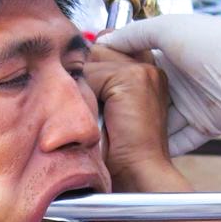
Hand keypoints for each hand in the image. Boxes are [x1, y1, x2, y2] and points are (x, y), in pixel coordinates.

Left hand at [84, 45, 172, 189]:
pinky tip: (97, 118)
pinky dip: (86, 96)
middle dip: (85, 72)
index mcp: (147, 73)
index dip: (90, 66)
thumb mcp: (109, 111)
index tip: (82, 88)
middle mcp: (149, 66)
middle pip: (98, 48)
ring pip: (93, 60)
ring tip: (91, 114)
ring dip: (84, 85)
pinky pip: (91, 74)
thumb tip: (71, 68)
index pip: (108, 48)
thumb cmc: (122, 151)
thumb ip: (99, 85)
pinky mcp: (133, 78)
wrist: (139, 173)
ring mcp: (143, 70)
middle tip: (84, 103)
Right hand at [97, 14, 220, 153]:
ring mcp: (190, 108)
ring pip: (159, 125)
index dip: (117, 79)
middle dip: (126, 112)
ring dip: (142, 134)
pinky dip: (163, 149)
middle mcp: (178, 84)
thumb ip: (133, 34)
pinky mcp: (203, 128)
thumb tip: (103, 41)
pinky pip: (179, 143)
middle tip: (100, 121)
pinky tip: (141, 155)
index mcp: (169, 59)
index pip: (136, 72)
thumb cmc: (211, 42)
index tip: (94, 88)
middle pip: (145, 102)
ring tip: (117, 142)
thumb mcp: (166, 29)